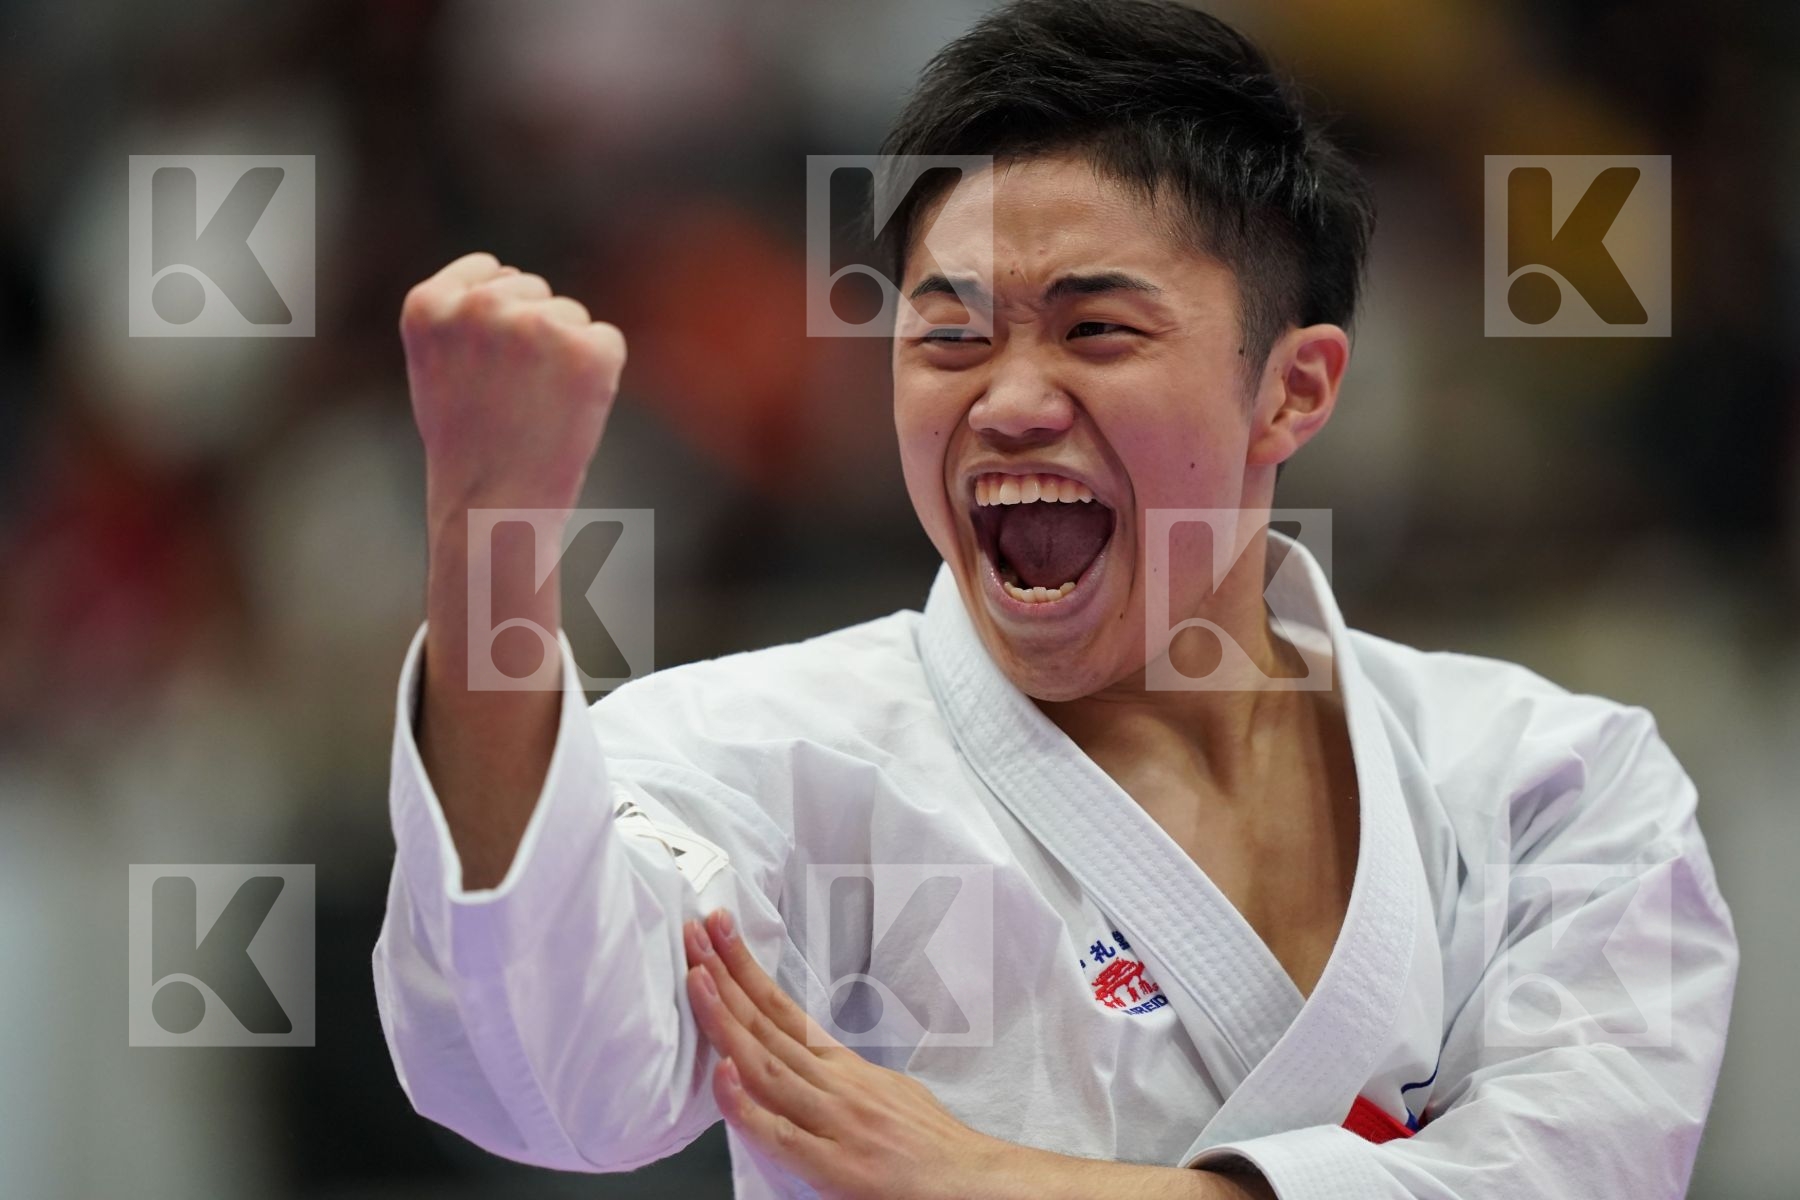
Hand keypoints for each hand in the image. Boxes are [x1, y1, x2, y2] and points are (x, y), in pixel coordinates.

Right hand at [400, 251, 626, 514]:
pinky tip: (567, 412)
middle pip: (533, 291)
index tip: (488, 365)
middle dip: (532, 336)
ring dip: (564, 356)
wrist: (496, 507)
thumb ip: (461, 315)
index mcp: (430, 306)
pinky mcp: (589, 349)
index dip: (497, 318)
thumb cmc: (467, 446)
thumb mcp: (438, 366)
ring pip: (570, 316)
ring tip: (536, 409)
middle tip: (513, 398)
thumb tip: (507, 273)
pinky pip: (606, 342)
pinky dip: (598, 376)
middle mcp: (481, 306)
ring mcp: (537, 325)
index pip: (488, 270)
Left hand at [682, 910, 1016, 1199]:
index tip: (718, 934)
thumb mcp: (886, 1093)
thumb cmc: (931, 1149)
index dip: (747, 971)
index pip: (784, 1010)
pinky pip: (780, 1134)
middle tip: (695, 933)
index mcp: (842, 1068)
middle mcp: (835, 1084)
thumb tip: (808, 1067)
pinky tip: (722, 1075)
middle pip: (769, 1023)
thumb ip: (839, 1080)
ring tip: (696, 977)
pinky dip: (746, 1104)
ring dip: (726, 1019)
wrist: (975, 1185)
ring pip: (768, 1064)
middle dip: (726, 974)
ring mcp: (834, 1120)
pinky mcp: (833, 1166)